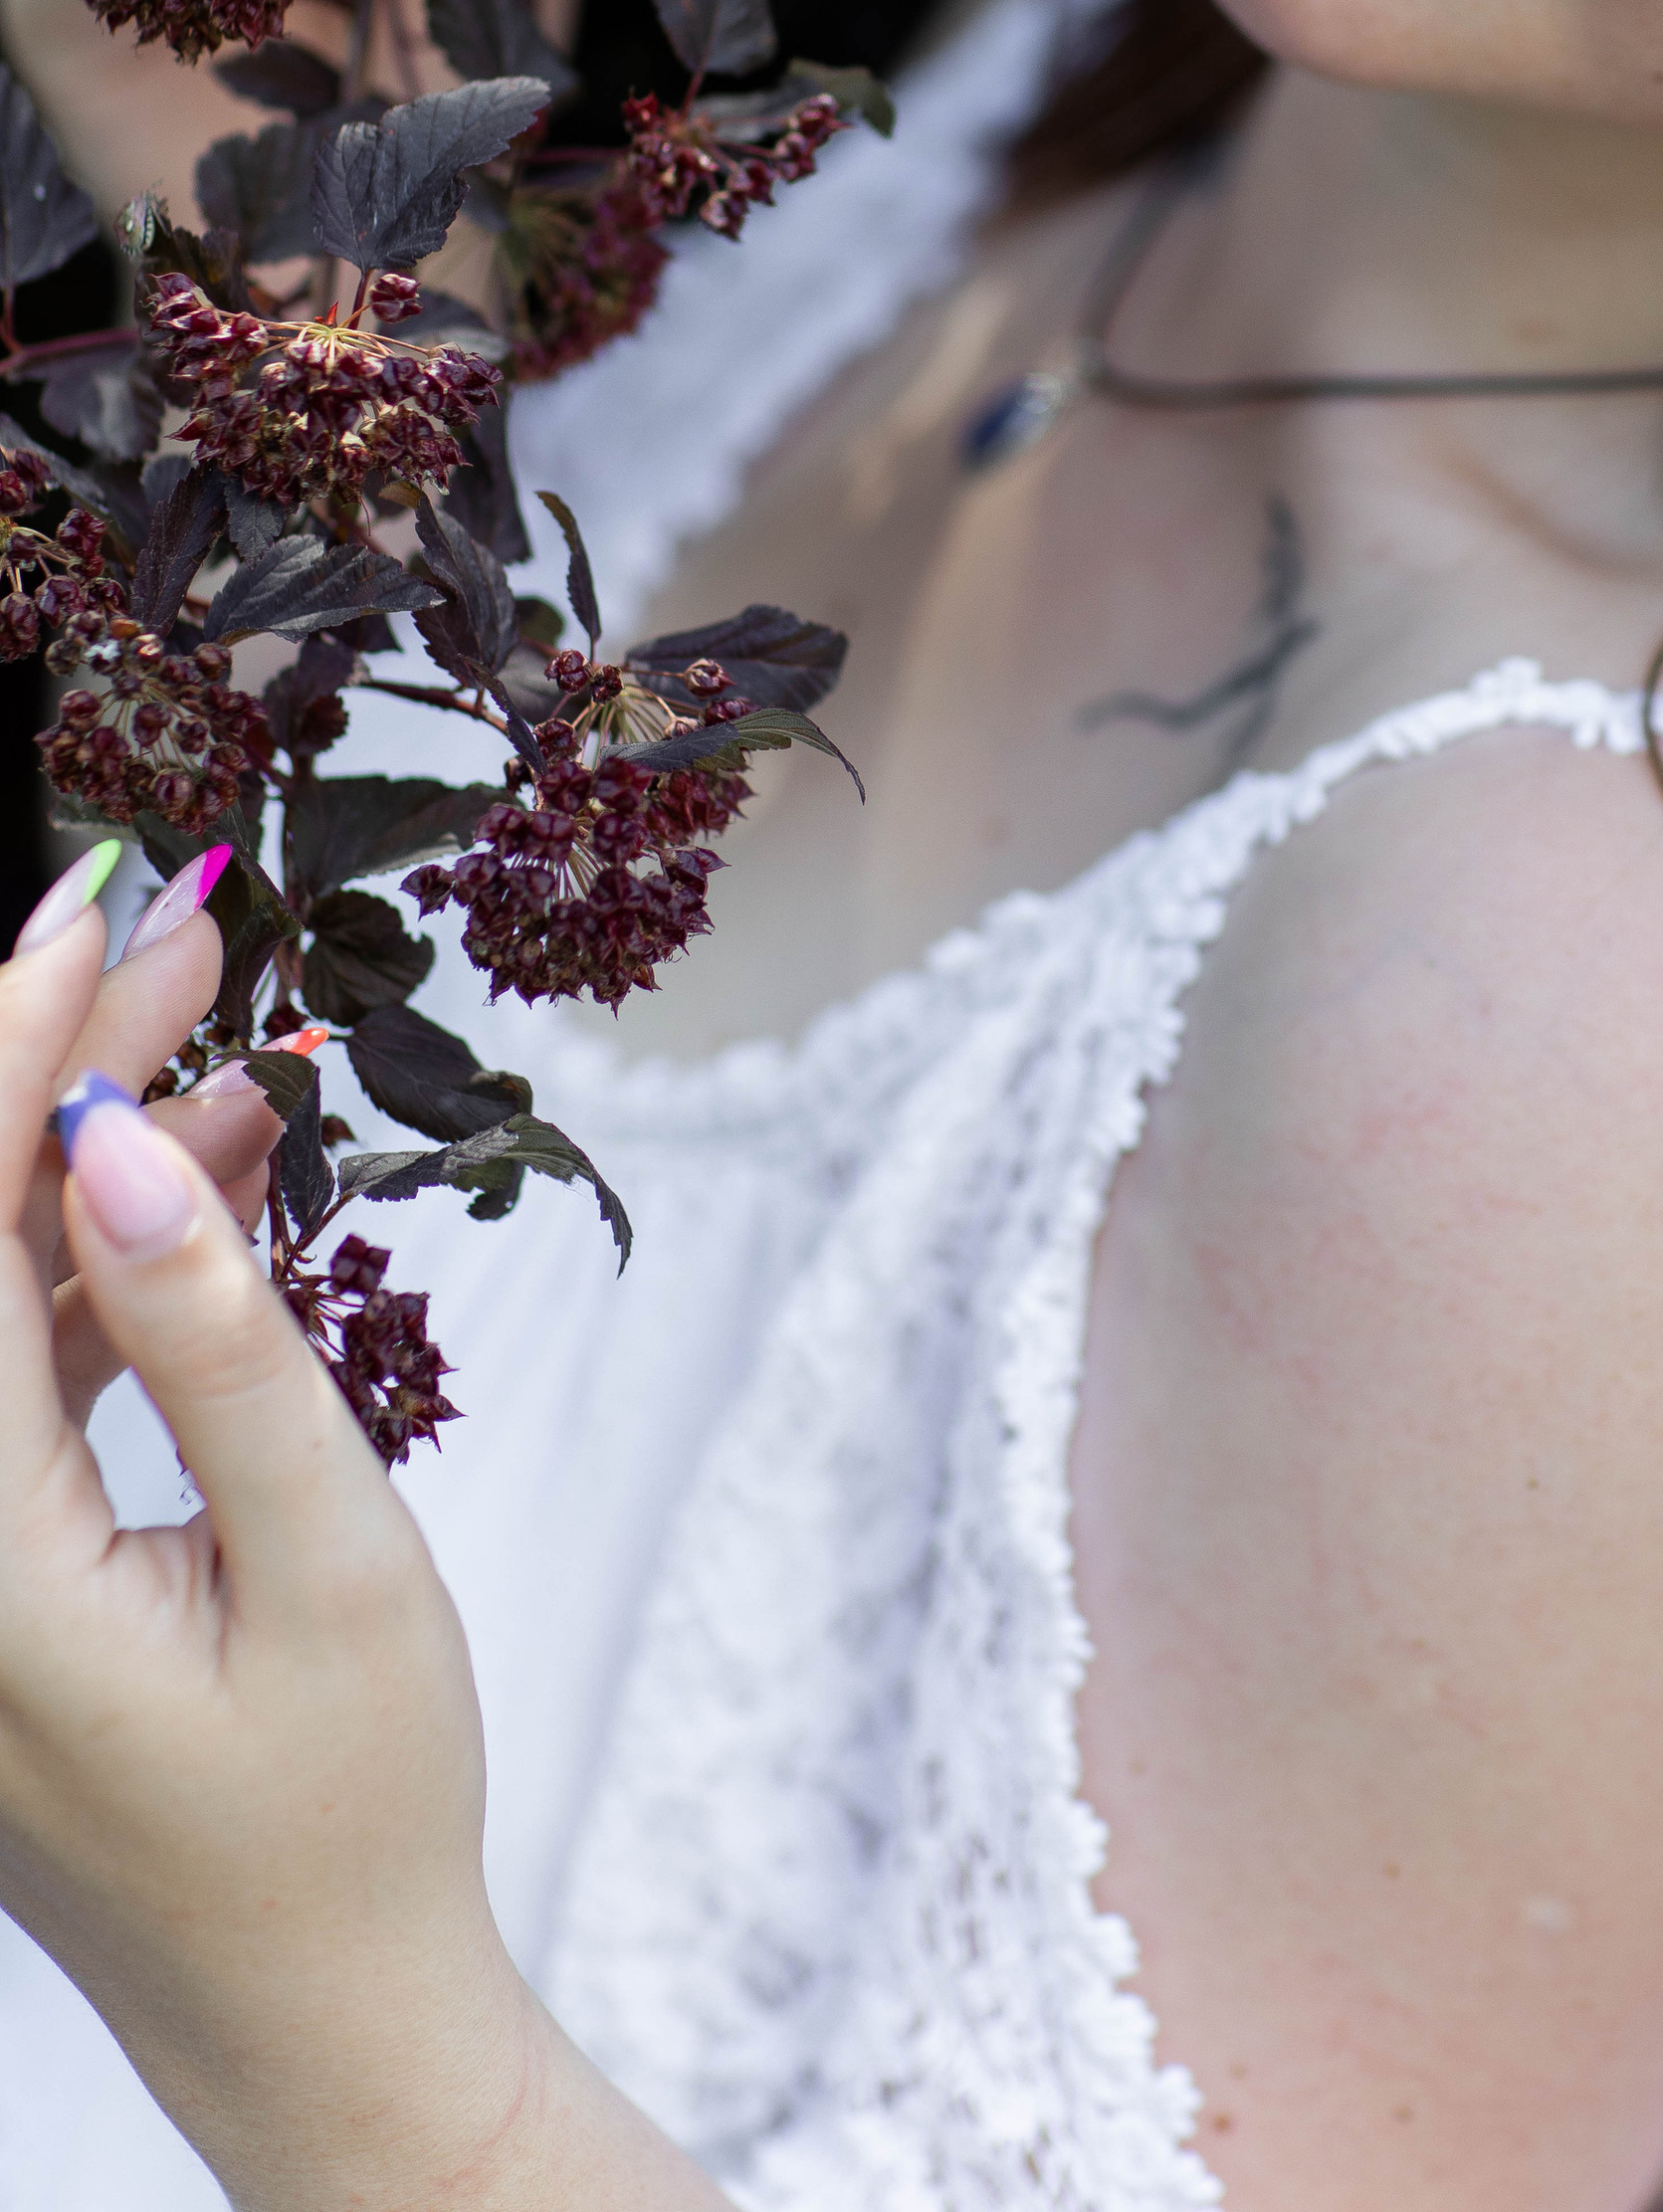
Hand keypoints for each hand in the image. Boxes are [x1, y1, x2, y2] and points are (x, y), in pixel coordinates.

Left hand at [0, 840, 641, 2211]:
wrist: (333, 2025)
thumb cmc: (353, 1815)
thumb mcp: (330, 1557)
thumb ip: (214, 1338)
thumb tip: (109, 1140)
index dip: (10, 1057)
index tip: (84, 911)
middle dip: (51, 1068)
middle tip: (177, 928)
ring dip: (94, 1158)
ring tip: (228, 1030)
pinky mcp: (3, 1587)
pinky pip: (32, 1381)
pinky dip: (114, 1268)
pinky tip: (217, 1173)